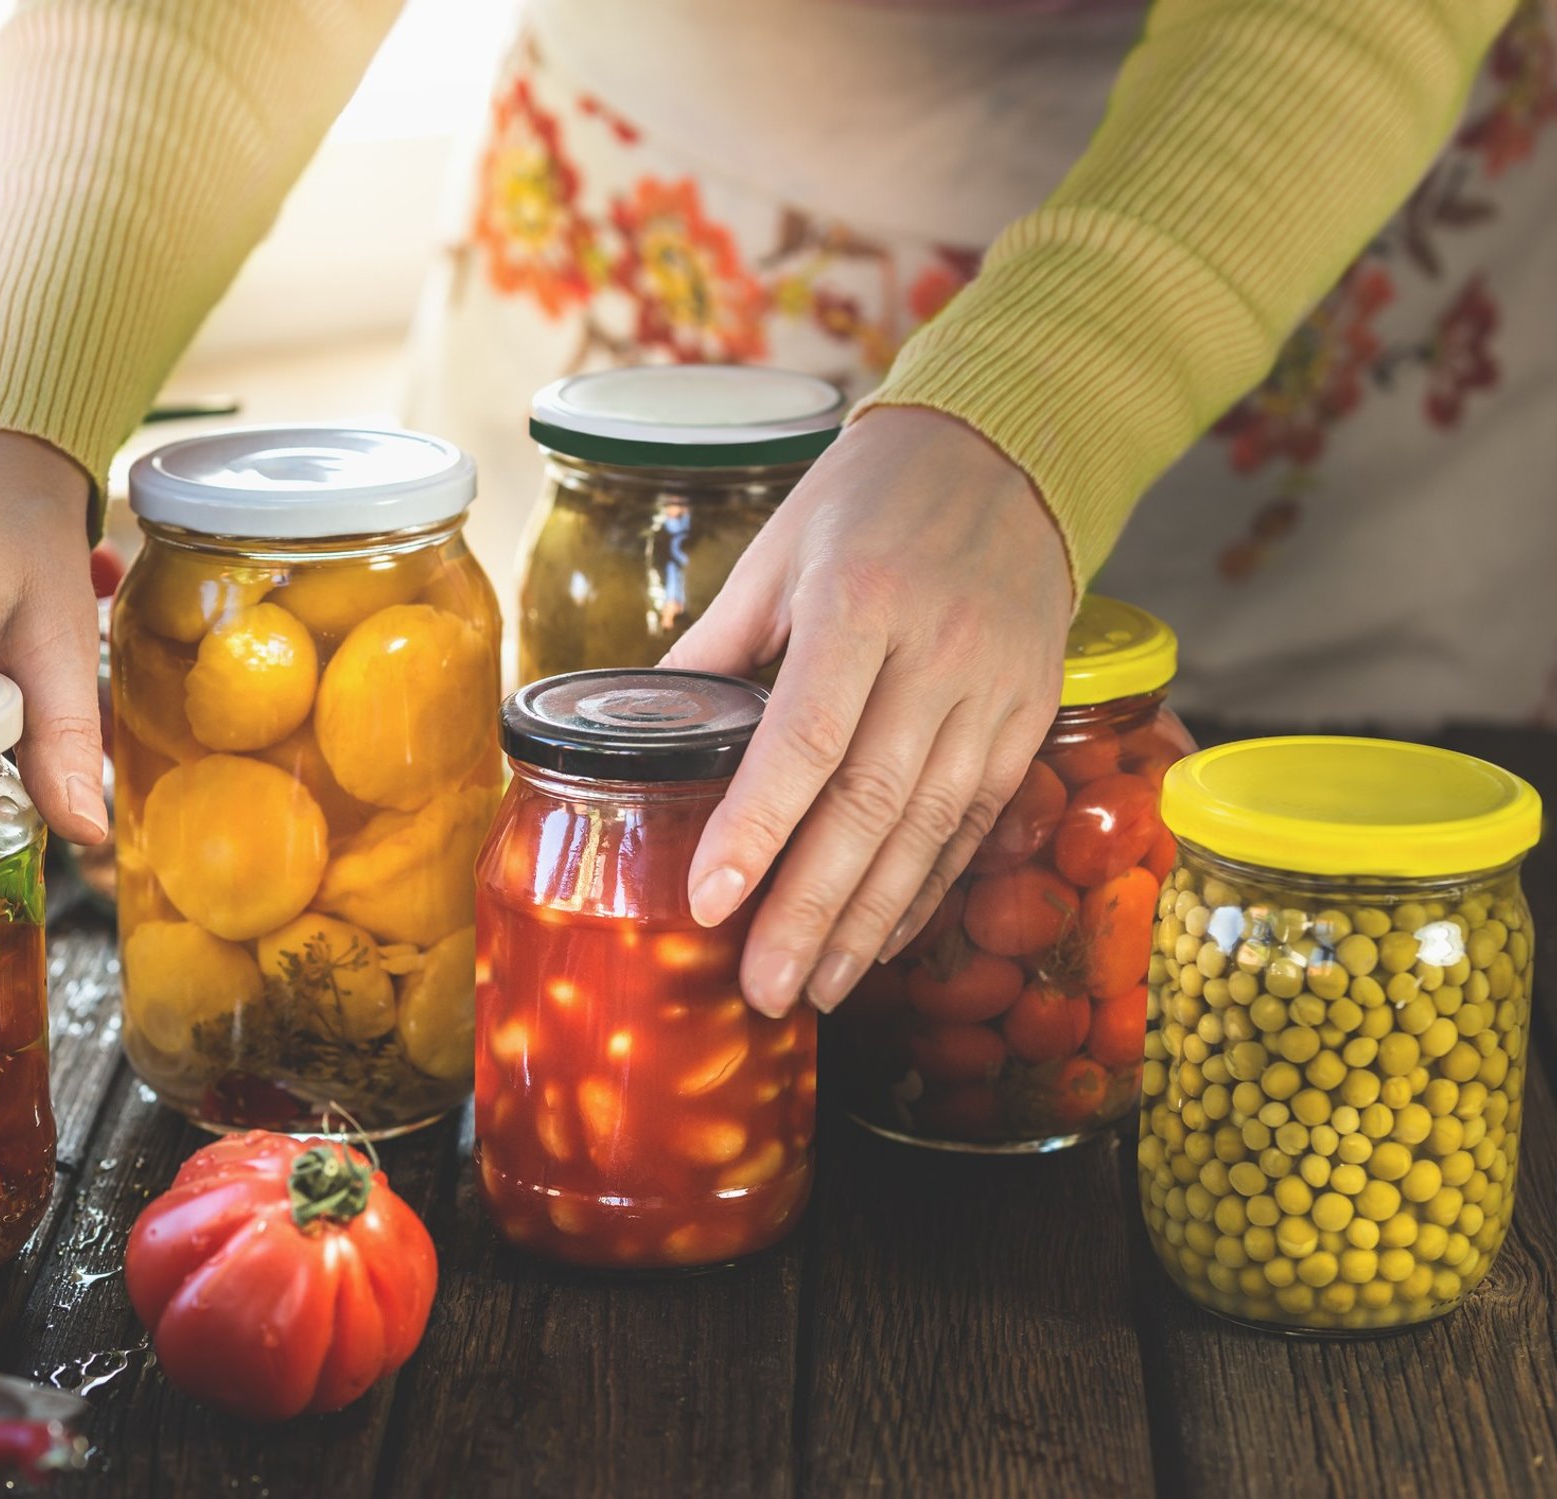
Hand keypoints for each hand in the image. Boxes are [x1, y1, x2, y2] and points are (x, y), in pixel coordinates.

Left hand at [661, 406, 1072, 1016]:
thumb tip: (645, 731)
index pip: (805, 737)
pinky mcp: (1028, 718)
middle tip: (764, 988)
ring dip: (870, 919)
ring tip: (819, 988)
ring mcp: (993, 691)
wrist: (1008, 454)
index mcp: (861, 600)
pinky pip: (976, 820)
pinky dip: (926, 886)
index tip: (709, 902)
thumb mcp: (778, 550)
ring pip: (930, 826)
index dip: (757, 828)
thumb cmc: (871, 497)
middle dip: (812, 908)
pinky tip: (882, 937)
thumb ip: (716, 647)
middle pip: (871, 803)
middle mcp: (938, 652)